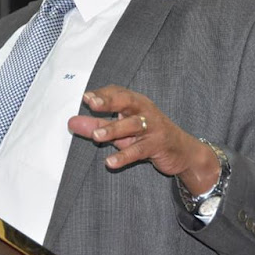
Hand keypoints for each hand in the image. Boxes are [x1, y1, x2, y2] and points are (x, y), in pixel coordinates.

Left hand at [67, 85, 219, 195]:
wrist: (182, 152)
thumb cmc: (147, 136)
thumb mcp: (121, 130)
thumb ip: (97, 124)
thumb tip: (71, 123)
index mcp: (135, 102)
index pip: (117, 92)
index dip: (102, 94)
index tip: (85, 97)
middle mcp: (144, 111)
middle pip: (127, 101)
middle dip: (109, 101)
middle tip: (91, 103)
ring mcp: (152, 127)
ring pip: (132, 125)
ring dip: (113, 129)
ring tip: (95, 135)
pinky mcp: (158, 145)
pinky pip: (139, 150)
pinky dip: (124, 156)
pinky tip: (110, 162)